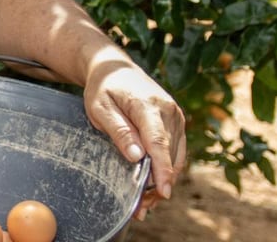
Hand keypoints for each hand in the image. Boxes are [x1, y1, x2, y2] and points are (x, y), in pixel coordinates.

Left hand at [81, 59, 186, 218]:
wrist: (115, 68)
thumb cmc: (103, 88)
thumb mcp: (100, 108)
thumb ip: (119, 131)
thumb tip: (137, 157)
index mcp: (148, 105)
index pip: (158, 142)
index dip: (162, 170)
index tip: (163, 191)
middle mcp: (169, 111)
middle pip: (169, 154)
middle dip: (158, 183)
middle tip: (141, 207)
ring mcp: (176, 116)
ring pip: (176, 156)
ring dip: (164, 180)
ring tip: (145, 202)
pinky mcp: (176, 122)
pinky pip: (176, 151)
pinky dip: (168, 169)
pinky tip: (154, 185)